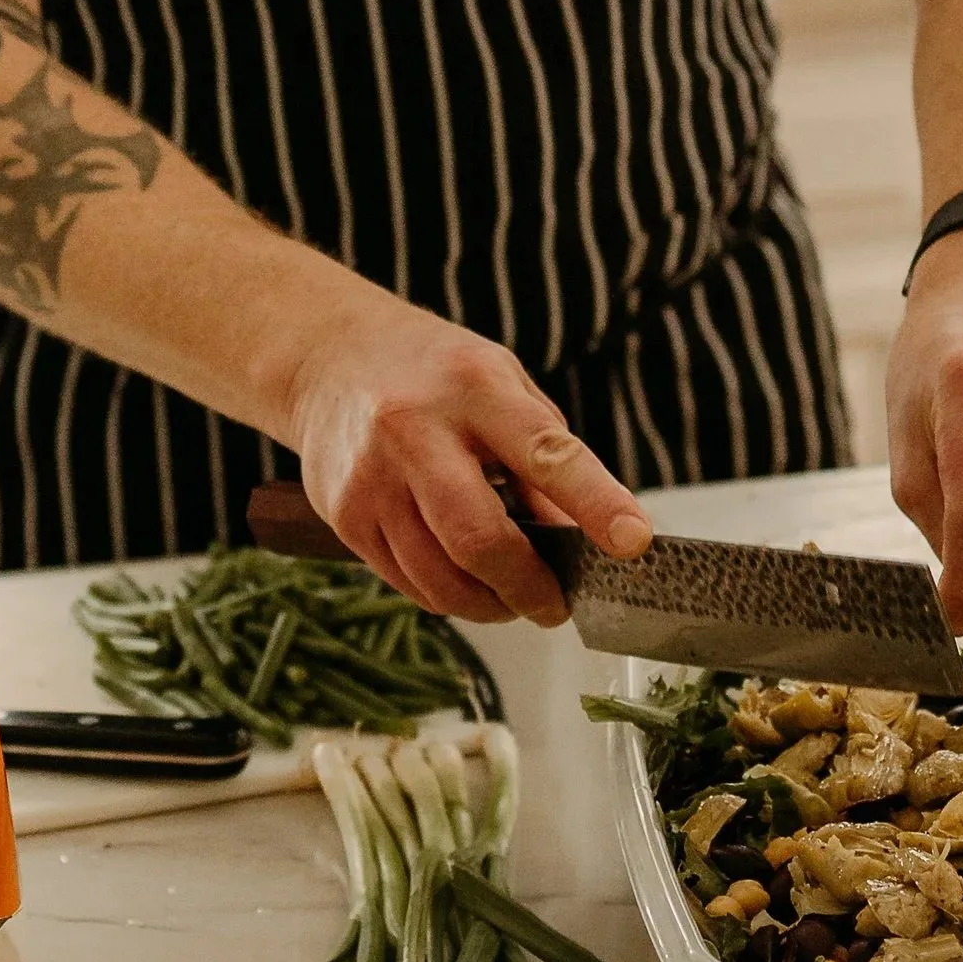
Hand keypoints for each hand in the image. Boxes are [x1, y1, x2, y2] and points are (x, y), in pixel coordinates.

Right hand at [282, 293, 652, 622]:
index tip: (634, 540)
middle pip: (480, 538)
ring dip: (489, 604)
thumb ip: (546, 456)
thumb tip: (585, 538)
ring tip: (510, 596)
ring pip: (440, 577)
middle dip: (529, 587)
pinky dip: (447, 595)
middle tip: (555, 605)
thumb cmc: (434, 373)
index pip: (545, 452)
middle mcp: (414, 430)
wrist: (328, 357)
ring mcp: (371, 476)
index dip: (596, 501)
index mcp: (474, 386)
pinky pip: (407, 583)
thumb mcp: (503, 385)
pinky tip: (463, 579)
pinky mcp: (344, 514)